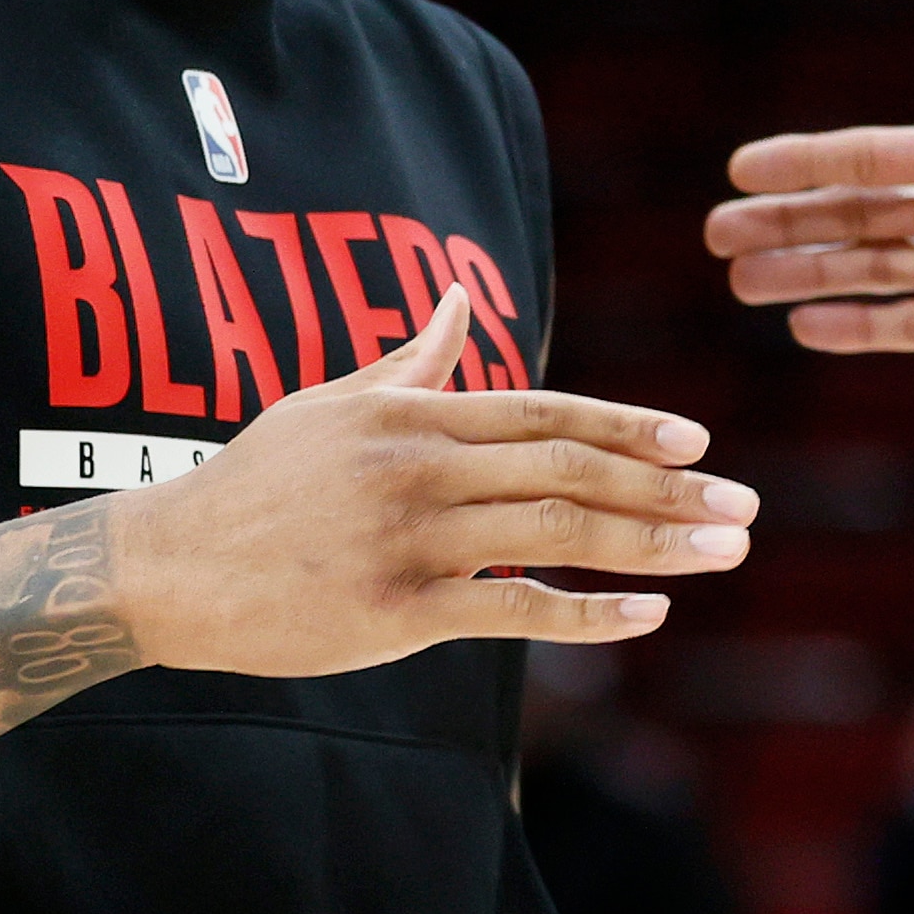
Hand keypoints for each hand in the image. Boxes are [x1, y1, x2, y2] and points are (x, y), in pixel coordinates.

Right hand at [108, 290, 752, 674]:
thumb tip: (455, 298)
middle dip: (669, 488)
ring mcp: (413, 540)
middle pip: (571, 471)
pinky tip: (649, 616)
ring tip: (725, 550)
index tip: (697, 441)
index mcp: (414, 413)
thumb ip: (410, 360)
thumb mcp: (331, 403)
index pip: (547, 411)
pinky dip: (588, 614)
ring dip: (655, 544)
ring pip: (560, 535)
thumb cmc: (255, 481)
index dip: (627, 426)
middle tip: (745, 506)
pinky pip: (513, 611)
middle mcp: (423, 468)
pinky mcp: (398, 611)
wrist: (168, 565)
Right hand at [707, 0, 913, 389]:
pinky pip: (908, 329)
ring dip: (806, 275)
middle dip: (785, 224)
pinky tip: (806, 328)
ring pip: (868, 273)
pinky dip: (857, 330)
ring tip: (741, 282)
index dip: (805, 163)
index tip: (740, 168)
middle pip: (854, 218)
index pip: (869, 158)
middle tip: (714, 234)